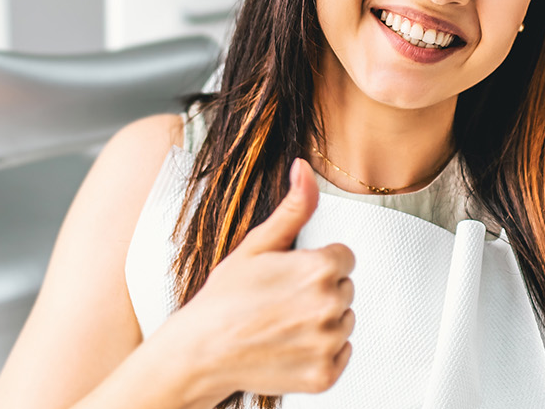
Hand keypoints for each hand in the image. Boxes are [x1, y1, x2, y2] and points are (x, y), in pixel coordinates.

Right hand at [163, 158, 355, 398]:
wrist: (200, 353)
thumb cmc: (223, 300)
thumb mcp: (256, 245)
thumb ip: (293, 208)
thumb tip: (304, 168)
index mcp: (319, 269)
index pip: (343, 258)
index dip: (314, 264)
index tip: (289, 276)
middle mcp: (330, 306)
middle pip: (345, 289)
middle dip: (319, 292)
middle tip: (280, 301)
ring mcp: (328, 344)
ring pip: (344, 322)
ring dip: (322, 323)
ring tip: (282, 324)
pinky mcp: (325, 375)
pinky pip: (342, 355)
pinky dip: (321, 354)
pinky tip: (290, 346)